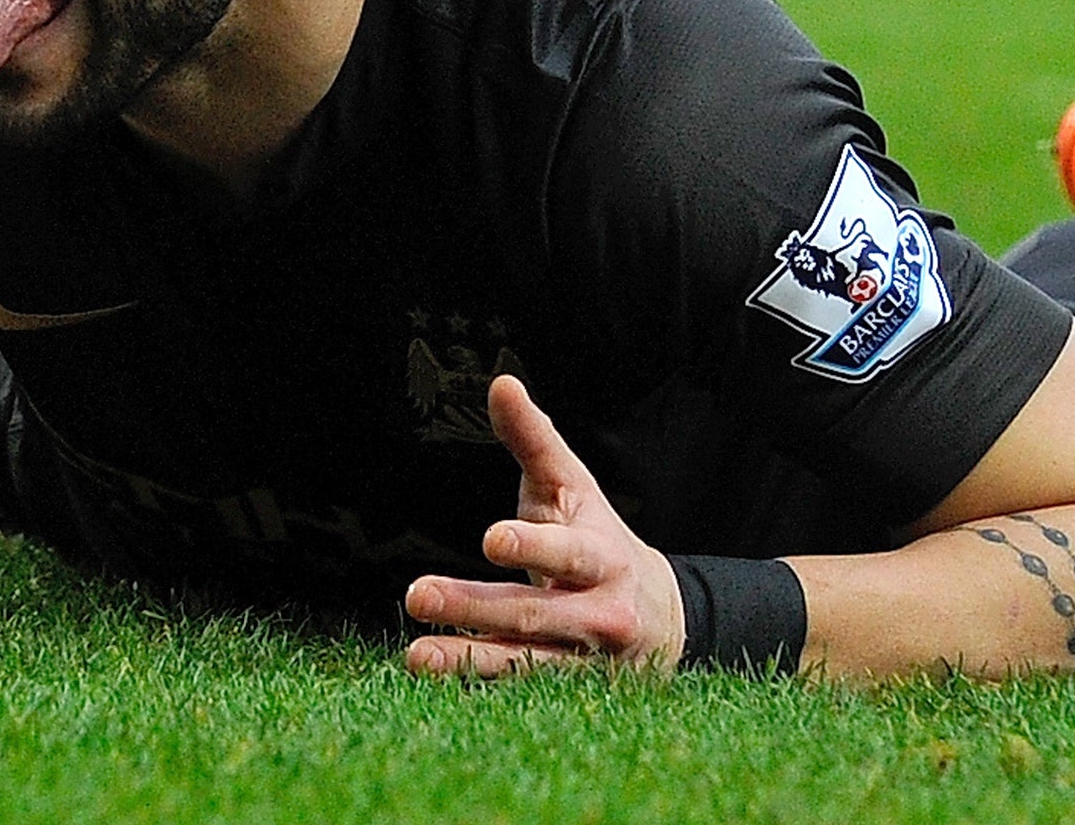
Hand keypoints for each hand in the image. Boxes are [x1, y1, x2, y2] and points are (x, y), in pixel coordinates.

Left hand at [404, 374, 685, 677]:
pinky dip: (478, 684)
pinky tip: (434, 677)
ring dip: (467, 659)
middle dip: (474, 606)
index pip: (569, 552)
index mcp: (603, 556)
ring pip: (524, 662)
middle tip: (417, 594)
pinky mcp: (566, 693)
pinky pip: (519, 691)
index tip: (491, 538)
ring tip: (416, 656)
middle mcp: (599, 613)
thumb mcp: (573, 487)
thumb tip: (501, 382)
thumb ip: (534, 440)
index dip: (533, 545)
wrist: (659, 618)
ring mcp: (583, 660)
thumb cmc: (598, 537)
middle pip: (534, 611)